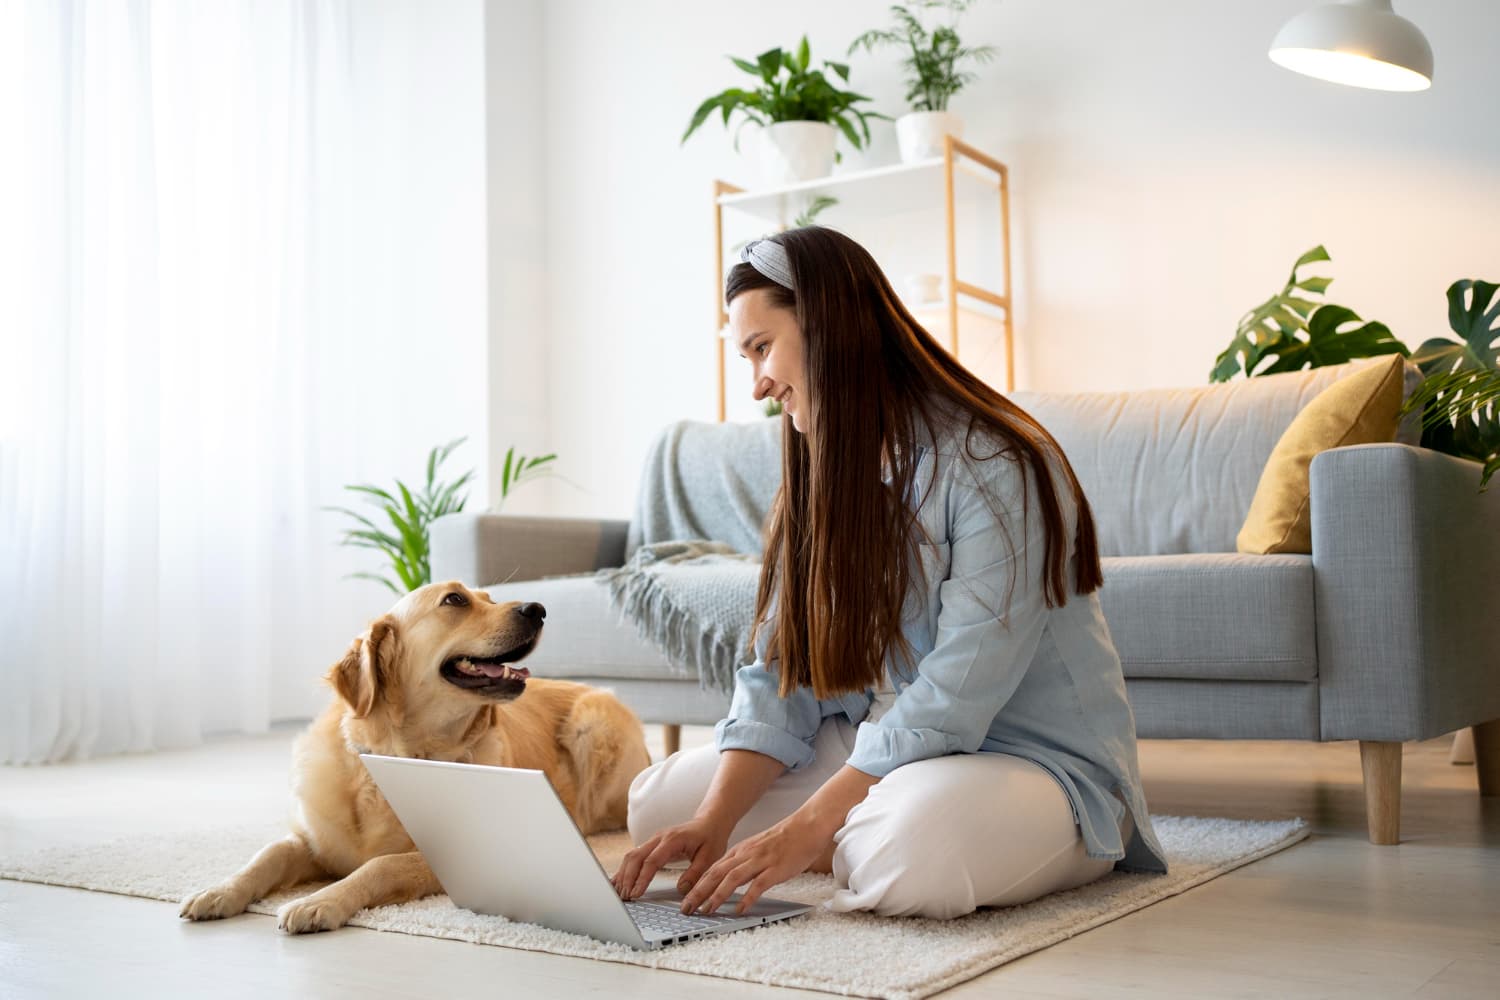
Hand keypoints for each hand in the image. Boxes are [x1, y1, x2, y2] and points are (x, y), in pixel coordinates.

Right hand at [611, 814, 730, 901]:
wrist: (709, 822)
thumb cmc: (710, 839)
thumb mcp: (710, 857)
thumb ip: (696, 873)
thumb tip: (682, 890)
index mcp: (673, 840)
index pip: (652, 861)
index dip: (642, 878)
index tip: (636, 894)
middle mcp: (659, 838)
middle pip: (636, 857)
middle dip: (627, 878)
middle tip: (625, 898)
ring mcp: (653, 841)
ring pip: (631, 856)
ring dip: (623, 875)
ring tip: (620, 894)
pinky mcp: (651, 846)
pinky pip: (634, 857)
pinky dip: (625, 870)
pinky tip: (619, 882)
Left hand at [680, 810, 830, 915]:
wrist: (807, 826)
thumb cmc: (786, 839)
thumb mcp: (758, 848)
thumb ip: (744, 862)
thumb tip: (730, 880)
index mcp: (741, 850)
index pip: (712, 869)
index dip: (697, 885)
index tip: (686, 899)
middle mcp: (746, 855)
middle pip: (716, 874)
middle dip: (698, 892)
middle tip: (686, 908)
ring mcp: (760, 861)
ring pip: (732, 879)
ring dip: (716, 896)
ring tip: (706, 911)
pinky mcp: (775, 869)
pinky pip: (758, 885)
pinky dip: (747, 898)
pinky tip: (739, 909)